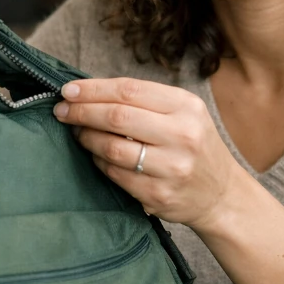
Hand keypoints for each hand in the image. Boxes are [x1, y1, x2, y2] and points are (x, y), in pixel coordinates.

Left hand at [54, 77, 240, 229]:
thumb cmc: (194, 146)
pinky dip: (99, 162)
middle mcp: (181, 134)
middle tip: (62, 110)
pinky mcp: (158, 194)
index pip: (129, 90)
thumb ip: (145, 101)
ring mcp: (171, 167)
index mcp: (185, 106)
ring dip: (86, 137)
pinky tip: (95, 155)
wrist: (222, 194)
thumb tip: (90, 91)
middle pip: (117, 117)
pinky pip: (115, 174)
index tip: (68, 90)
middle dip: (82, 111)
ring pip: (112, 147)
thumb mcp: (183, 113)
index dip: (93, 89)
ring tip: (77, 132)